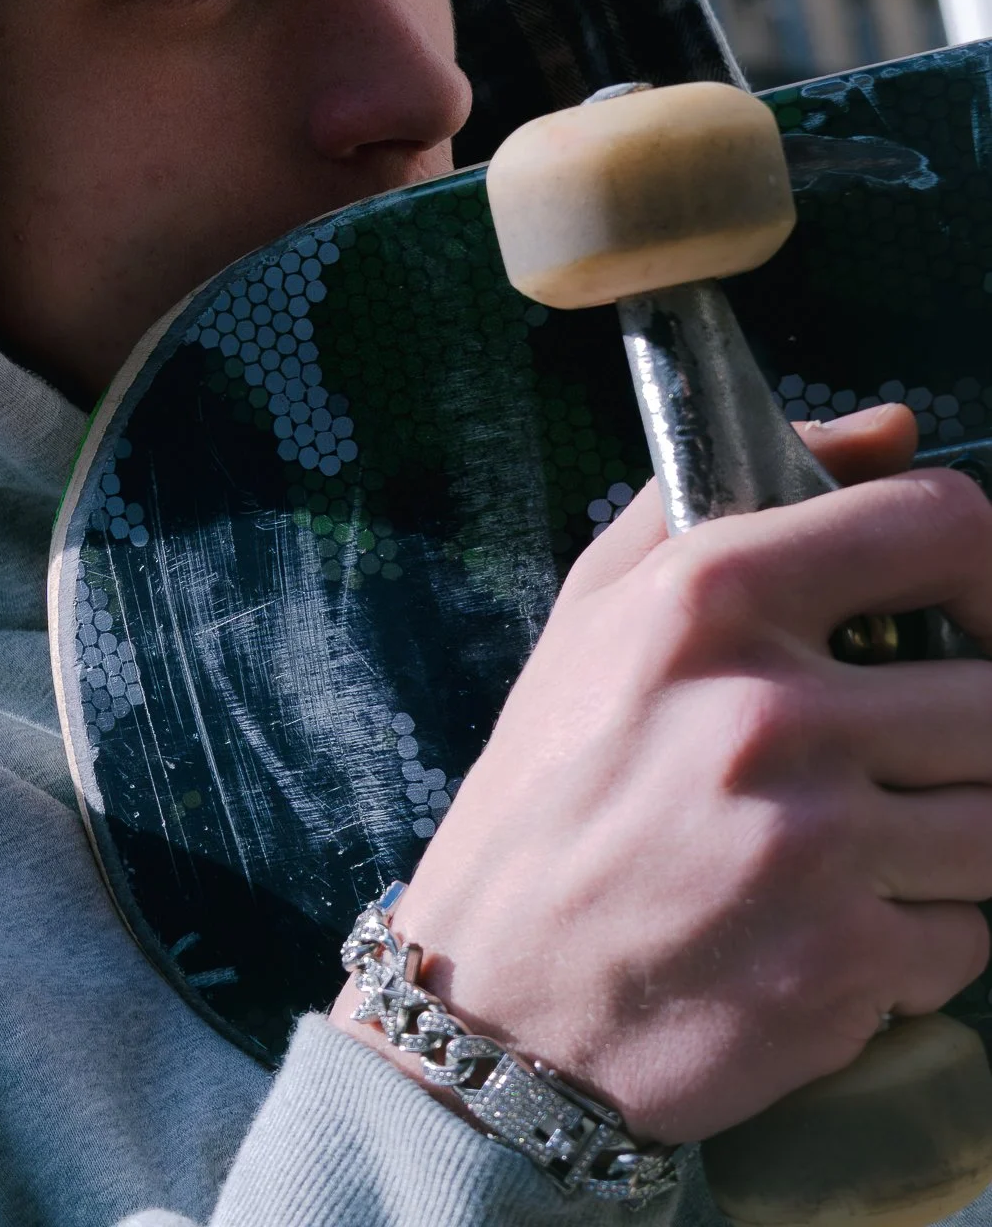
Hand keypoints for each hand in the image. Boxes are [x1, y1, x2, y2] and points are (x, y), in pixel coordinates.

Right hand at [329, 405, 991, 1142]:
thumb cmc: (546, 790)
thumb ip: (724, 494)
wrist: (489, 1000)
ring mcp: (813, 847)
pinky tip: (841, 923)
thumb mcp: (595, 611)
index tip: (970, 605)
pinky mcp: (844, 969)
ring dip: (959, 833)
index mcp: (706, 598)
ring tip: (875, 838)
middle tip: (914, 749)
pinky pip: (972, 935)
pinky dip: (927, 933)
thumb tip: (891, 431)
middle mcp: (766, 713)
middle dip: (974, 724)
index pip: (941, 525)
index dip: (986, 562)